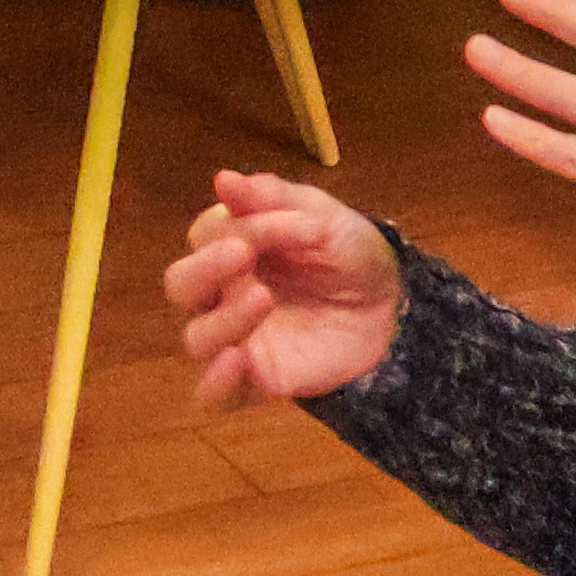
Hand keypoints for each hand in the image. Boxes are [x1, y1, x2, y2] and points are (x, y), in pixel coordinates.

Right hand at [170, 169, 405, 409]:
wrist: (393, 307)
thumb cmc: (349, 254)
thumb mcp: (323, 216)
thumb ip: (274, 199)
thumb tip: (223, 179)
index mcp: (232, 247)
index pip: (207, 234)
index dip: (239, 225)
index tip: (290, 223)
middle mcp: (224, 293)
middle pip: (181, 284)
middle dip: (205, 267)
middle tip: (243, 253)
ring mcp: (238, 339)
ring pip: (196, 337)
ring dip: (222, 318)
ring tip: (263, 299)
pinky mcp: (257, 381)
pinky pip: (214, 396)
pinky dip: (214, 382)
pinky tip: (236, 362)